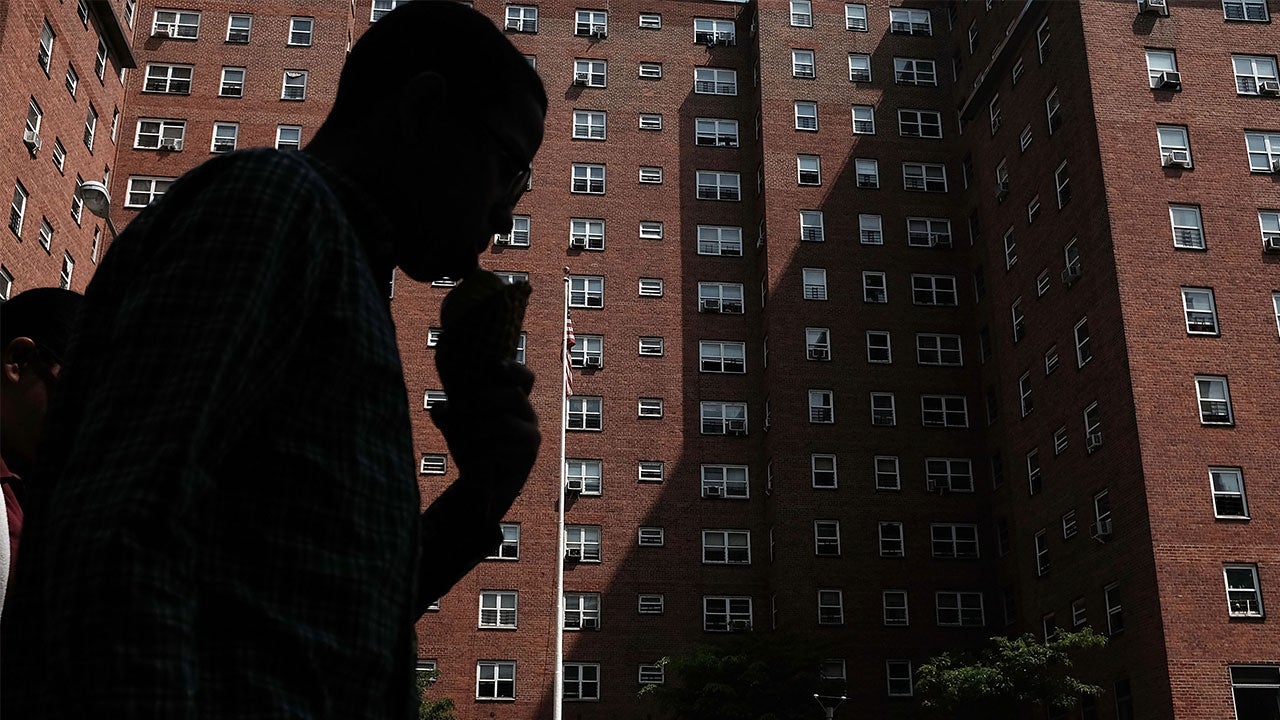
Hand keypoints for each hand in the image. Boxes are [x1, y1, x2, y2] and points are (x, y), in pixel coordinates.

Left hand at [428, 361, 539, 518]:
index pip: (524, 377)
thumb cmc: (469, 447)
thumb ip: (446, 412)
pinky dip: (485, 451)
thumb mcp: (454, 425)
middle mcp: (526, 414)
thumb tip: (439, 408)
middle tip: (463, 405)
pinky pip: (504, 448)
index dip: (514, 368)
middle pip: (514, 395)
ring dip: (479, 428)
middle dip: (486, 398)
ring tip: (465, 436)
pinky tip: (478, 458)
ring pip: (505, 422)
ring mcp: (530, 434)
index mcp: (512, 400)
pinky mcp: (528, 455)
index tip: (496, 365)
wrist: (479, 484)